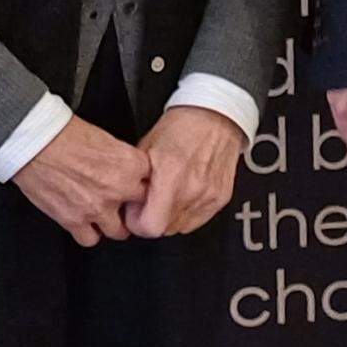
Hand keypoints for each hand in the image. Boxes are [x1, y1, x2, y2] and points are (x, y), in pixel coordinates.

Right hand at [13, 115, 150, 245]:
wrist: (36, 143)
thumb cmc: (65, 134)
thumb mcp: (107, 138)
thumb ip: (123, 159)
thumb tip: (127, 169)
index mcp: (131, 165)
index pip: (154, 184)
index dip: (143, 186)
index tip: (139, 187)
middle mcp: (119, 189)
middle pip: (141, 209)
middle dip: (133, 207)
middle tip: (125, 204)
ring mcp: (98, 208)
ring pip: (119, 231)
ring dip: (114, 224)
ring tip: (107, 216)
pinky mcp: (74, 221)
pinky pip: (90, 239)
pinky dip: (88, 233)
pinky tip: (85, 223)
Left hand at [126, 105, 245, 239]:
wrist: (215, 116)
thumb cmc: (181, 127)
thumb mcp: (146, 148)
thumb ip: (136, 180)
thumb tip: (126, 202)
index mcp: (170, 175)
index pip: (150, 226)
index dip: (137, 222)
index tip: (135, 213)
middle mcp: (192, 189)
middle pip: (164, 230)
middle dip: (152, 218)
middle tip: (149, 201)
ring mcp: (208, 196)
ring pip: (180, 228)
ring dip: (169, 217)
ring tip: (168, 195)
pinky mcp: (220, 198)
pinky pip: (196, 220)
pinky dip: (187, 212)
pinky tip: (183, 194)